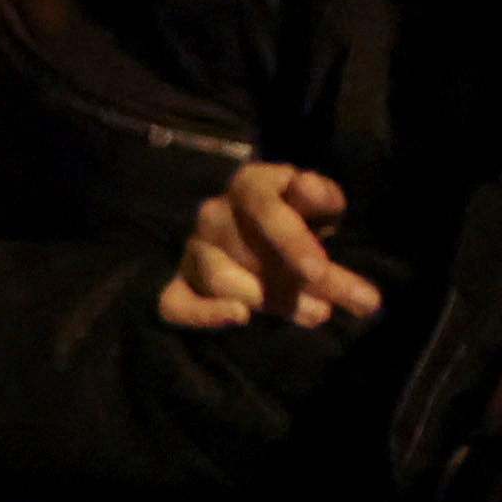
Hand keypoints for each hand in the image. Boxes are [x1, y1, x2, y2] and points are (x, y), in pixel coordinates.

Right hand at [161, 163, 375, 331]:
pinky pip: (176, 302)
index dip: (292, 241)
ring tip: (312, 310)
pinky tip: (239, 316)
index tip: (319, 271)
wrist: (266, 232)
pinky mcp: (182, 281)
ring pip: (219, 279)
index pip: (265, 209)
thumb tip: (306, 185)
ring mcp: (195, 247)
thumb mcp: (321, 205)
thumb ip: (321, 200)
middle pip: (246, 252)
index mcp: (249, 185)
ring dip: (265, 299)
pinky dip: (202, 313)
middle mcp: (214, 212)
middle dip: (290, 283)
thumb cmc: (300, 216)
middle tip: (326, 307)